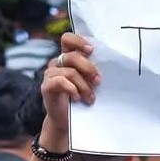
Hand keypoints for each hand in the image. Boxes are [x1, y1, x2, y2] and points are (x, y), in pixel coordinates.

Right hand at [41, 32, 99, 149]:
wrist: (68, 121)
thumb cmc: (82, 99)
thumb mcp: (91, 83)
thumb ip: (94, 71)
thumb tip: (113, 64)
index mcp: (68, 58)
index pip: (68, 39)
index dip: (78, 41)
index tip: (91, 50)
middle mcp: (58, 63)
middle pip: (71, 56)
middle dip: (87, 67)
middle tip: (98, 81)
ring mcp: (50, 74)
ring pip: (69, 72)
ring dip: (83, 85)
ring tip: (91, 98)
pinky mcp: (46, 86)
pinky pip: (60, 82)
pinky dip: (72, 89)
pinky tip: (78, 98)